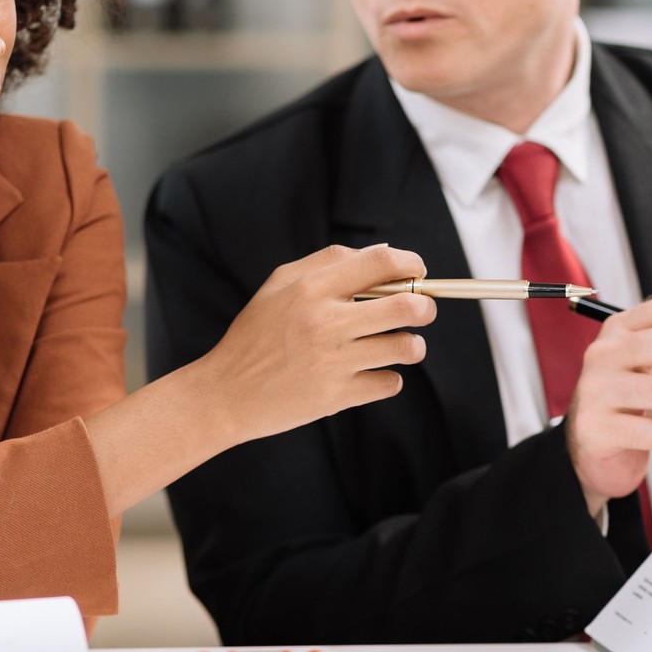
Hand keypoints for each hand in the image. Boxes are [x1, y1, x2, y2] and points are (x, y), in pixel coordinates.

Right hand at [193, 243, 435, 445]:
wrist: (226, 393)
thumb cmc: (254, 334)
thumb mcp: (279, 284)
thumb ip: (328, 262)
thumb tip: (382, 255)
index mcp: (311, 288)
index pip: (381, 263)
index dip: (411, 264)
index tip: (418, 272)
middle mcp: (325, 322)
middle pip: (407, 306)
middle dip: (426, 307)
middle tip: (422, 311)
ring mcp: (333, 361)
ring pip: (406, 348)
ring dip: (412, 346)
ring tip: (401, 346)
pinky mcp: (337, 396)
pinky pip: (390, 383)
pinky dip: (388, 379)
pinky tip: (371, 373)